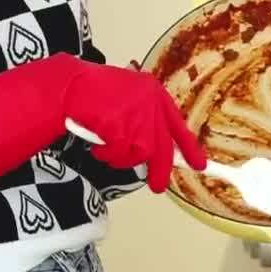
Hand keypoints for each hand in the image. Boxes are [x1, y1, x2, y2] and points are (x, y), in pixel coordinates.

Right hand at [60, 60, 206, 192]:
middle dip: (159, 171)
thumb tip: (156, 149)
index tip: (199, 165)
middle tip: (157, 187)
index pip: (178, 126)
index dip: (189, 148)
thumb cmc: (96, 90)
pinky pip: (117, 154)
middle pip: (161, 149)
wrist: (71, 84)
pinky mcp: (119, 127)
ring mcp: (136, 116)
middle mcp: (151, 105)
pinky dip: (105, 154)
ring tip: (106, 145)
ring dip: (120, 157)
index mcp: (155, 94)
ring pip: (138, 155)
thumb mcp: (130, 95)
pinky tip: (97, 142)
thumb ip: (146, 116)